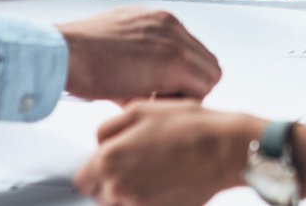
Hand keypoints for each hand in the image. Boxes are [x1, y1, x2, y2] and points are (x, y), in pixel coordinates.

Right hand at [59, 8, 220, 101]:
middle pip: (206, 63)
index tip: (158, 89)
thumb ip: (141, 58)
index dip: (179, 78)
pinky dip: (180, 104)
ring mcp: (175, 41)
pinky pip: (200, 91)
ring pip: (209, 77)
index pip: (191, 52)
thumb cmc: (78, 52)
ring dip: (186, 96)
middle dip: (188, 86)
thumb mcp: (117, 45)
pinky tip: (150, 103)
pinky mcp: (174, 62)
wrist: (63, 52)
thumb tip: (148, 83)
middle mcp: (170, 25)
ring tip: (152, 101)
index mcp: (157, 19)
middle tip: (158, 99)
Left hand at [74, 101, 260, 205]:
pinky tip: (168, 180)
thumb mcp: (141, 109)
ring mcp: (139, 205)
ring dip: (130, 190)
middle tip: (138, 160)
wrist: (224, 149)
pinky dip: (150, 197)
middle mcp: (119, 188)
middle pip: (100, 193)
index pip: (81, 178)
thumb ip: (108, 128)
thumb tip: (99, 142)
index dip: (94, 168)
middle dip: (111, 179)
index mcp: (109, 160)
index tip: (109, 160)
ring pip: (120, 202)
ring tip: (156, 169)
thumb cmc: (188, 125)